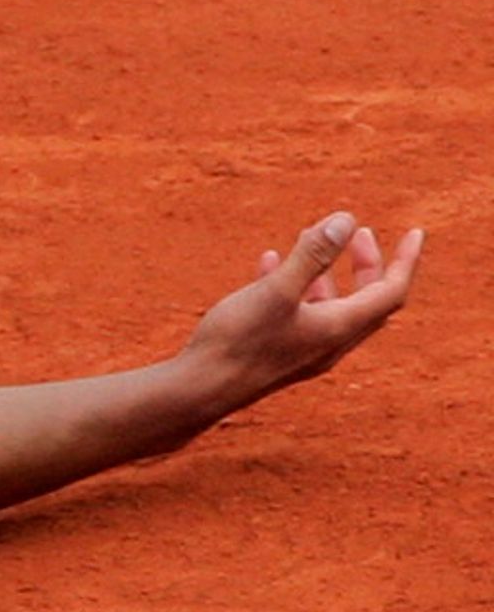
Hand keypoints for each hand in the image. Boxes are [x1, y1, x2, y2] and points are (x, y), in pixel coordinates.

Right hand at [182, 211, 423, 411]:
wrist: (196, 392)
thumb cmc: (237, 343)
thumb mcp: (275, 291)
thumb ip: (312, 255)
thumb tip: (346, 219)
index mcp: (338, 328)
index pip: (391, 292)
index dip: (405, 261)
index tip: (415, 233)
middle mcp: (329, 344)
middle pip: (366, 301)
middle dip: (367, 264)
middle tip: (360, 233)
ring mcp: (303, 351)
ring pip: (332, 308)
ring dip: (330, 273)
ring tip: (312, 241)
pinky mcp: (277, 354)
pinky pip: (300, 315)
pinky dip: (297, 287)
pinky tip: (270, 264)